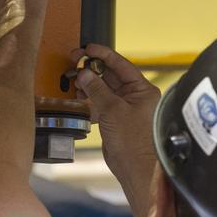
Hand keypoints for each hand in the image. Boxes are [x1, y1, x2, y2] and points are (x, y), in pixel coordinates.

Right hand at [69, 44, 160, 178]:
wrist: (134, 168)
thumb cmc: (133, 140)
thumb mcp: (113, 110)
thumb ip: (97, 89)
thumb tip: (84, 73)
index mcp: (142, 90)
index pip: (121, 65)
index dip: (104, 55)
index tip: (88, 48)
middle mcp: (135, 96)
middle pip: (111, 75)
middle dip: (92, 69)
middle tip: (74, 61)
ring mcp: (124, 108)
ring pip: (103, 89)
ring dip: (88, 83)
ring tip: (74, 79)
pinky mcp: (115, 119)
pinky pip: (100, 103)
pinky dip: (89, 99)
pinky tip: (78, 96)